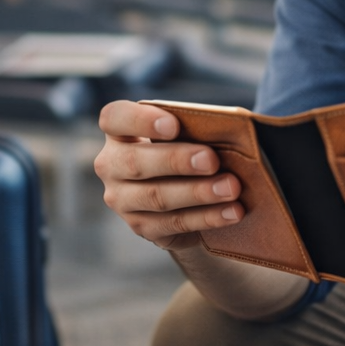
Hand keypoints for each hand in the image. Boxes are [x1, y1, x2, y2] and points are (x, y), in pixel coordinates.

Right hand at [93, 101, 243, 250]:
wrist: (184, 196)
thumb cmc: (187, 149)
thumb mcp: (186, 133)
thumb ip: (195, 128)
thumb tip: (229, 130)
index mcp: (119, 131)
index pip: (115, 118)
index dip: (141, 120)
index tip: (174, 124)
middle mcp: (112, 165)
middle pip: (135, 162)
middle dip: (176, 161)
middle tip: (212, 160)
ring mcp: (122, 200)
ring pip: (156, 197)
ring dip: (197, 192)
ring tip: (231, 188)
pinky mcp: (142, 227)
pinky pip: (174, 223)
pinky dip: (207, 217)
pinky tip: (233, 211)